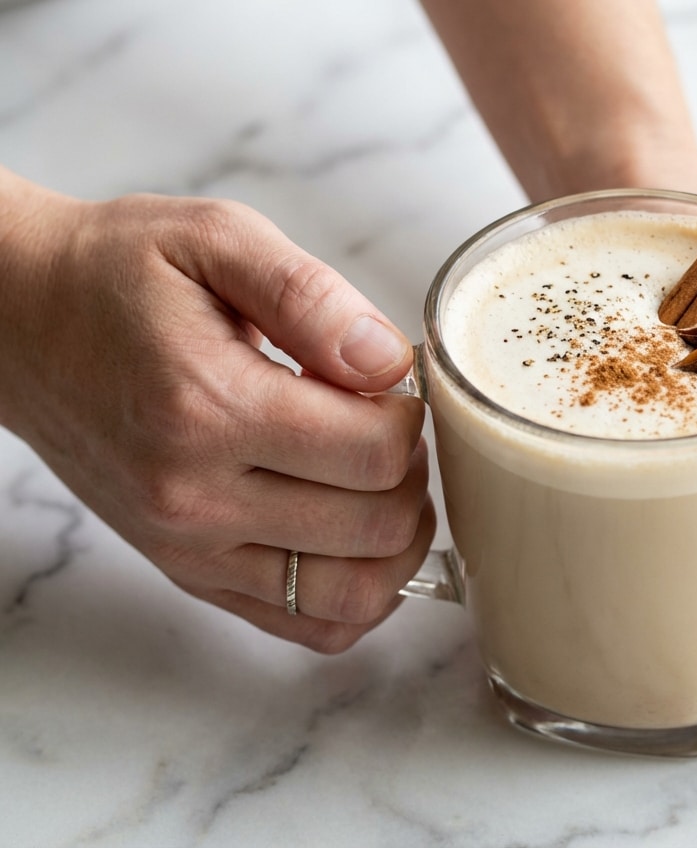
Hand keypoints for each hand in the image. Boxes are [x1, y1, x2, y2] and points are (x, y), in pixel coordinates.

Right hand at [0, 175, 433, 651]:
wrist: (19, 323)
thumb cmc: (120, 275)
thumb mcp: (217, 240)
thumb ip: (312, 298)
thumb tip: (391, 364)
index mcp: (209, 408)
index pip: (374, 454)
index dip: (412, 418)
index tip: (390, 386)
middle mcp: (195, 497)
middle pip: (375, 528)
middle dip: (412, 476)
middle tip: (390, 429)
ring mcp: (190, 549)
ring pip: (353, 596)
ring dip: (399, 544)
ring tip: (383, 484)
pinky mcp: (189, 575)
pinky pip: (307, 626)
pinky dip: (357, 594)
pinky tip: (357, 538)